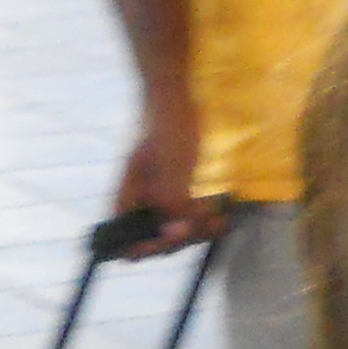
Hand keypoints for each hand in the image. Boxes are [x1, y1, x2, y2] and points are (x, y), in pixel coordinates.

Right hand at [110, 98, 225, 253]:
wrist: (178, 100)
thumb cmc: (168, 126)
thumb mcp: (172, 163)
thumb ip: (171, 200)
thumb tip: (174, 235)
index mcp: (127, 197)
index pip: (124, 240)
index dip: (143, 249)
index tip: (172, 239)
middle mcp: (141, 204)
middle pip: (155, 240)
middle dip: (181, 237)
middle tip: (208, 223)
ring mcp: (160, 200)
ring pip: (177, 231)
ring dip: (199, 231)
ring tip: (220, 220)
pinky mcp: (179, 194)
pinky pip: (190, 218)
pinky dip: (206, 221)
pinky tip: (223, 216)